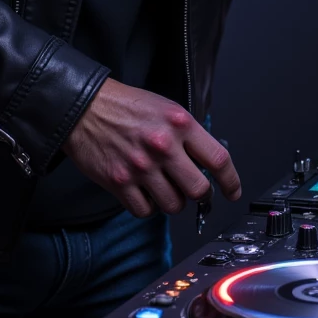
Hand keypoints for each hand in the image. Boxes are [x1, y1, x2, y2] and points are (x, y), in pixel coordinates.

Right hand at [60, 78, 241, 217]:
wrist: (85, 107)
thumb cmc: (125, 106)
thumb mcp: (165, 108)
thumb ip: (187, 134)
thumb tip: (206, 162)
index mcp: (179, 123)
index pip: (218, 159)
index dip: (231, 181)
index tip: (232, 191)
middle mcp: (163, 146)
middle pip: (199, 190)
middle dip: (201, 195)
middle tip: (195, 190)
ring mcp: (141, 167)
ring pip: (174, 205)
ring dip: (173, 201)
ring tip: (164, 186)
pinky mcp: (120, 183)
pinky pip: (145, 211)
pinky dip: (148, 206)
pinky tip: (144, 192)